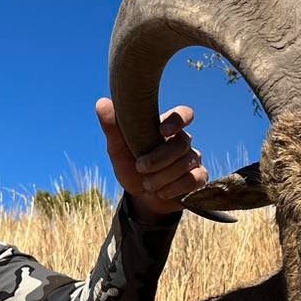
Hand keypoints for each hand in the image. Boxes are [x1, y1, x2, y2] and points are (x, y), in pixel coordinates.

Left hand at [95, 98, 208, 221]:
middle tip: (140, 168)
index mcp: (166, 128)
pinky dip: (175, 187)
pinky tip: (161, 192)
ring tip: (147, 184)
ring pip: (186, 163)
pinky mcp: (199, 178)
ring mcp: (193, 159)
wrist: (142, 198)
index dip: (178, 120)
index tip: (162, 132)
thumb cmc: (132, 168)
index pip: (184, 114)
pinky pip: (194, 179)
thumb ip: (113, 128)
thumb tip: (102, 103)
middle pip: (181, 143)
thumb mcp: (118, 150)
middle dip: (159, 159)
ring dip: (162, 177)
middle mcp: (183, 141)